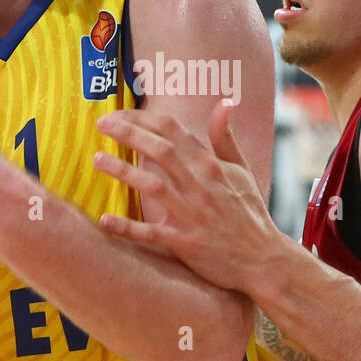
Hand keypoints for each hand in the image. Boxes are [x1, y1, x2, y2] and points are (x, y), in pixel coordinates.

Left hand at [93, 101, 295, 295]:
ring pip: (153, 187)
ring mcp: (193, 215)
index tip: (119, 114)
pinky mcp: (186, 244)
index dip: (143, 119)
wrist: (263, 259)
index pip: (174, 131)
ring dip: (123, 172)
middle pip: (161, 151)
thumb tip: (224, 102)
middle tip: (101, 124)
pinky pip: (152, 234)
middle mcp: (201, 186)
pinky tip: (104, 220)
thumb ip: (225, 138)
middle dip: (129, 134)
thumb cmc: (249, 212)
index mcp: (211, 166)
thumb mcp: (242, 171)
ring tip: (97, 160)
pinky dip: (128, 227)